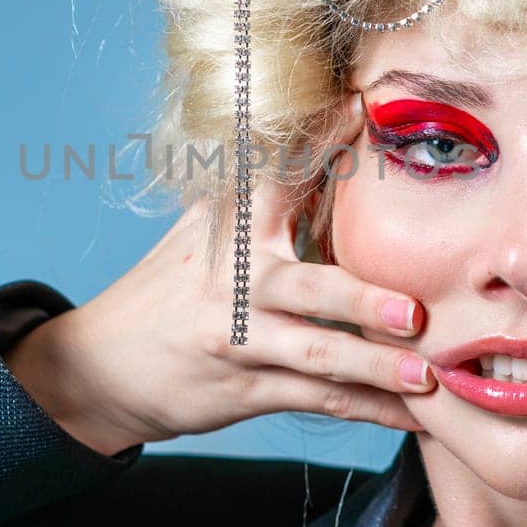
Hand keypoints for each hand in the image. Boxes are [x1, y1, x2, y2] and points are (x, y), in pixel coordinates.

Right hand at [3, 120, 434, 456]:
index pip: (277, 178)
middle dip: (361, 301)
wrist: (97, 367)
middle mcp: (236, 283)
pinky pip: (317, 401)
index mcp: (231, 230)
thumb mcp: (201, 234)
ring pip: (317, 355)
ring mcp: (240, 341)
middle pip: (306, 289)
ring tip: (429, 376)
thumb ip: (256, 198)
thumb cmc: (168, 292)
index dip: (317, 145)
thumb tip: (317, 142)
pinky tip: (414, 415)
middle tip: (415, 311)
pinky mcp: (244, 390)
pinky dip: (369, 409)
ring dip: (375, 367)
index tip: (358, 111)